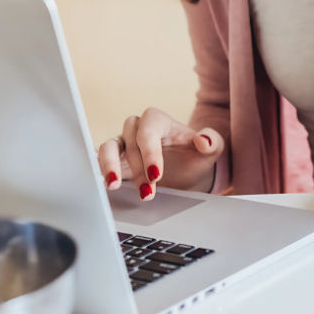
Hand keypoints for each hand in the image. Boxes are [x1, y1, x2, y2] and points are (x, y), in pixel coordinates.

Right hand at [97, 108, 223, 199]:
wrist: (187, 174)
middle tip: (148, 192)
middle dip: (137, 169)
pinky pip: (101, 160)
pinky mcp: (116, 161)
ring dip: (110, 166)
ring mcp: (125, 145)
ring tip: (114, 186)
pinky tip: (105, 185)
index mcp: (159, 121)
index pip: (148, 130)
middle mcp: (138, 129)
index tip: (156, 174)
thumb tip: (203, 140)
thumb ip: (212, 141)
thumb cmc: (195, 157)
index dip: (149, 151)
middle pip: (129, 141)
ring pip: (108, 146)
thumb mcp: (212, 149)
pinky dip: (101, 169)